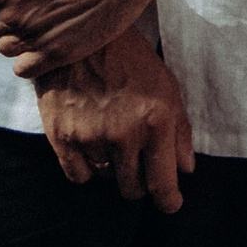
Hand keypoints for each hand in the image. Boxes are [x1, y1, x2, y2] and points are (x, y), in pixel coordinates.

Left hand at [0, 0, 171, 78]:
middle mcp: (13, 12)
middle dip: (12, 17)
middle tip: (42, 2)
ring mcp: (36, 34)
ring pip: (8, 48)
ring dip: (23, 38)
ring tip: (49, 21)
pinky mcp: (59, 52)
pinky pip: (25, 68)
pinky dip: (33, 59)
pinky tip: (52, 40)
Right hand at [34, 30, 194, 211]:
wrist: (84, 42)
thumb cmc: (133, 63)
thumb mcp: (169, 88)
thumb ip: (180, 131)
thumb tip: (185, 170)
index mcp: (157, 121)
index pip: (162, 179)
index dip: (169, 199)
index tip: (171, 205)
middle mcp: (124, 134)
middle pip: (133, 187)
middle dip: (141, 182)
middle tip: (141, 165)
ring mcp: (90, 138)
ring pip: (107, 181)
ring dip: (115, 171)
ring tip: (116, 144)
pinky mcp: (61, 138)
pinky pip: (79, 176)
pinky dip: (88, 170)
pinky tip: (93, 149)